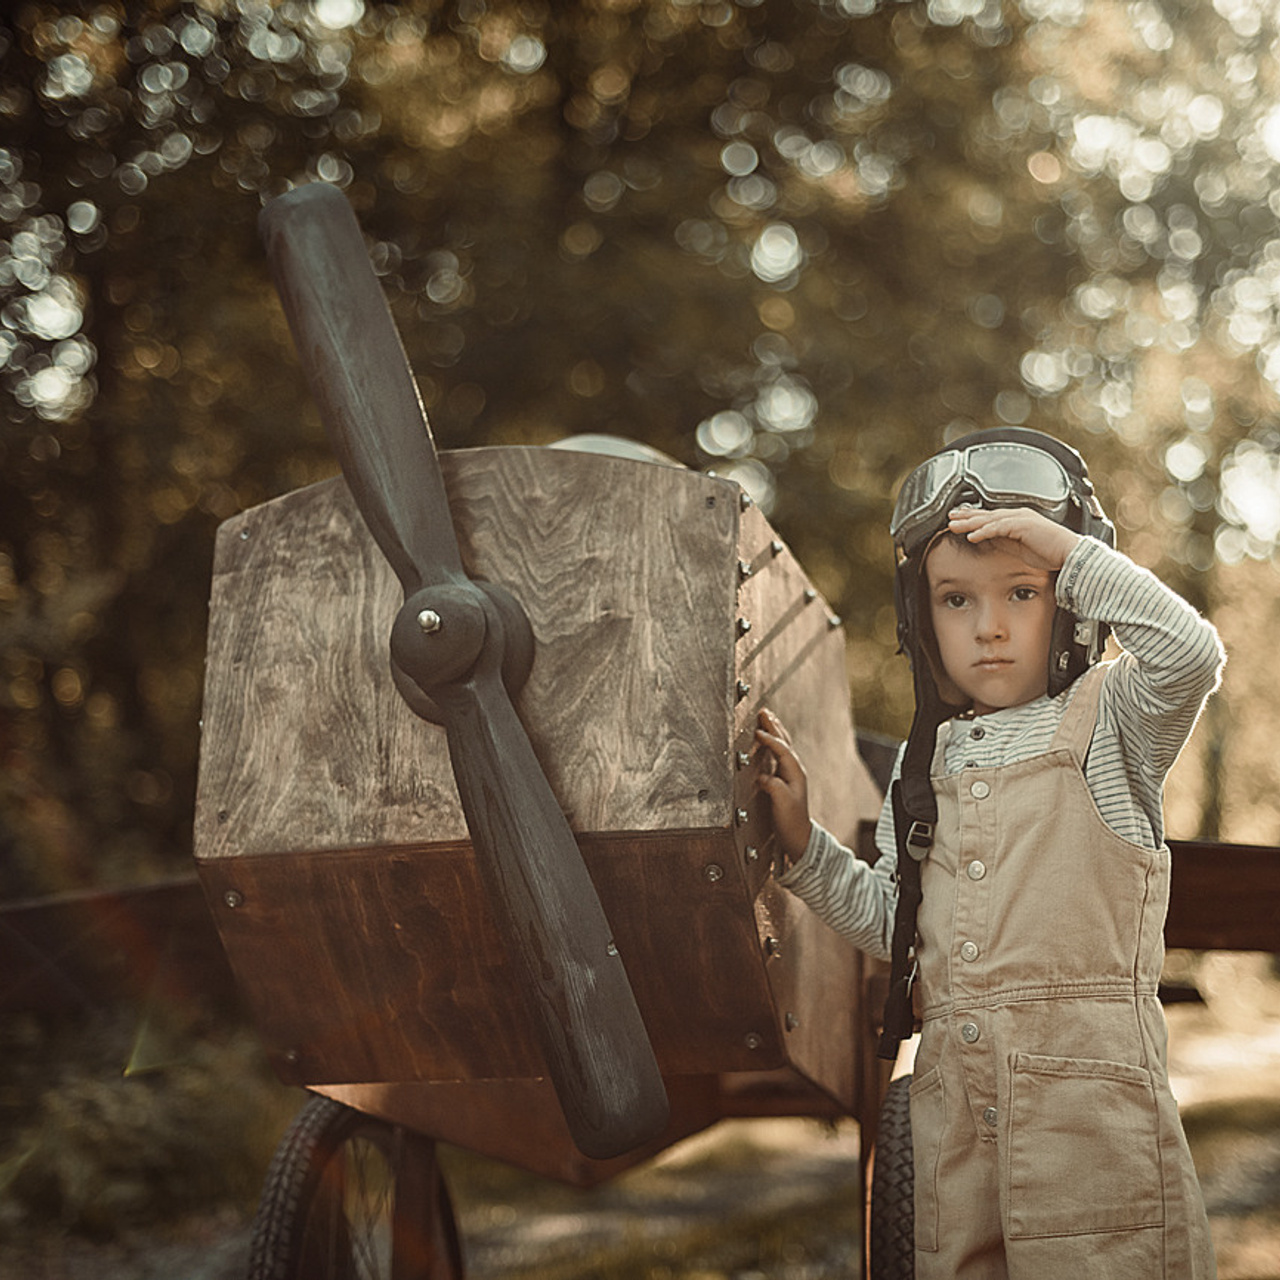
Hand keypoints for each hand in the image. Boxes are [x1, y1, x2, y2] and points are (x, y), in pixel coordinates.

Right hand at [754, 709, 810, 866]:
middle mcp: (794, 771)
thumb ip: (773, 787)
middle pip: (784, 742)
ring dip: (774, 731)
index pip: (782, 750)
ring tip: (766, 718)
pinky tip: (766, 742)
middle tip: (763, 712)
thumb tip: (763, 777)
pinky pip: (778, 754)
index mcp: (795, 773)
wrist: (798, 837)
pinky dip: (772, 743)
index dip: (770, 740)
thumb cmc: (791, 821)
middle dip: (774, 726)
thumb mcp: (782, 804)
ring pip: (782, 746)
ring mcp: (790, 775)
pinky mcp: (783, 780)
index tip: (758, 732)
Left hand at [947, 505, 1079, 570]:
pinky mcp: (1024, 526)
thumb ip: (1004, 542)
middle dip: (967, 516)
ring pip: (990, 519)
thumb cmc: (1050, 552)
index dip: (973, 518)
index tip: (958, 520)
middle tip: (950, 517)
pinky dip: (985, 531)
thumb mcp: (1020, 547)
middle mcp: (1018, 516)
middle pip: (987, 515)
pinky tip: (972, 535)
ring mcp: (1021, 519)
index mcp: (1017, 520)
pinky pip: (999, 527)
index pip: (991, 517)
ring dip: (970, 522)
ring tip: (954, 525)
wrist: (1069, 554)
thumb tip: (988, 540)